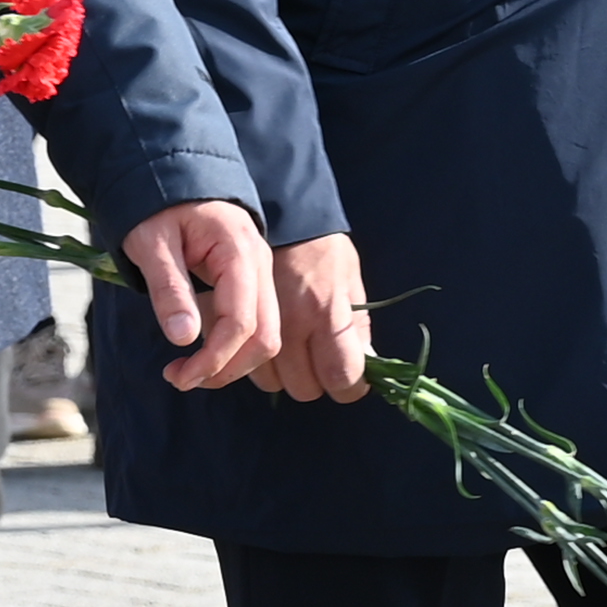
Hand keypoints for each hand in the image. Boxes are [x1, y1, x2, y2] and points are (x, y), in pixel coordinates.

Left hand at [117, 198, 280, 388]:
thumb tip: (185, 339)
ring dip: (231, 363)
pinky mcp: (252, 280)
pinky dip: (232, 346)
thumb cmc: (157, 205)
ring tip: (186, 370)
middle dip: (227, 369)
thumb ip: (170, 290)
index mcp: (239, 252)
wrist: (172, 171)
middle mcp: (260, 264)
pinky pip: (255, 323)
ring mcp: (261, 272)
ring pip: (266, 336)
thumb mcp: (151, 244)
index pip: (241, 323)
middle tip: (181, 379)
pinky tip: (200, 350)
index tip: (180, 377)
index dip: (215, 359)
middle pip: (265, 337)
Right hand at [261, 231, 377, 402]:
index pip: (341, 377)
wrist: (279, 218)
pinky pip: (251, 368)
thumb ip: (358, 327)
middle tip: (322, 362)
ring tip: (297, 353)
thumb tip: (365, 366)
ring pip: (275, 384)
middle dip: (318, 382)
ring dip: (288, 376)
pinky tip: (275, 348)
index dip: (350, 386)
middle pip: (306, 389)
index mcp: (327, 312)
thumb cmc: (323, 250)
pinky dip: (264, 366)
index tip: (351, 378)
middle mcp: (293, 326)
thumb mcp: (352, 281)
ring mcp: (263, 328)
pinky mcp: (241, 325)